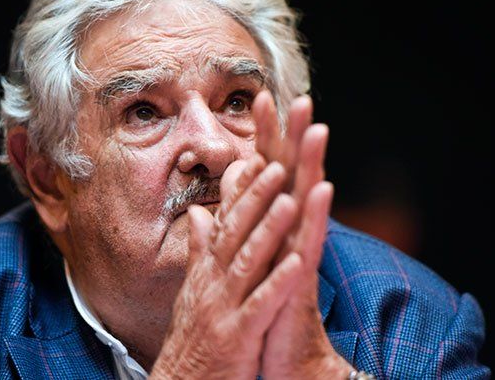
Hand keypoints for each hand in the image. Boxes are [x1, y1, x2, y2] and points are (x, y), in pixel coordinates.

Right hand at [150, 154, 304, 378]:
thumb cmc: (195, 336)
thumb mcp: (195, 289)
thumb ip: (200, 249)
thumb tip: (198, 212)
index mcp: (208, 270)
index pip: (226, 221)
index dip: (244, 191)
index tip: (263, 157)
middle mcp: (214, 282)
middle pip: (236, 232)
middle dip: (257, 197)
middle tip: (277, 164)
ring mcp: (225, 308)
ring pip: (248, 262)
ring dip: (269, 230)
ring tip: (290, 200)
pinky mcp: (237, 336)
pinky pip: (261, 305)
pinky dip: (279, 283)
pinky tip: (299, 261)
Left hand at [254, 91, 354, 377]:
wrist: (282, 360)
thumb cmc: (262, 309)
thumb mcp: (239, 260)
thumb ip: (231, 222)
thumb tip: (220, 193)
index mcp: (271, 229)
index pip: (268, 173)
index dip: (265, 138)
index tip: (261, 100)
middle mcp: (288, 235)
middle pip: (292, 177)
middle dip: (294, 137)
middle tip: (301, 98)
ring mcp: (297, 255)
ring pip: (306, 202)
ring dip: (312, 165)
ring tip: (318, 129)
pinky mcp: (302, 281)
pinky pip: (310, 243)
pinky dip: (315, 216)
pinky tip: (322, 189)